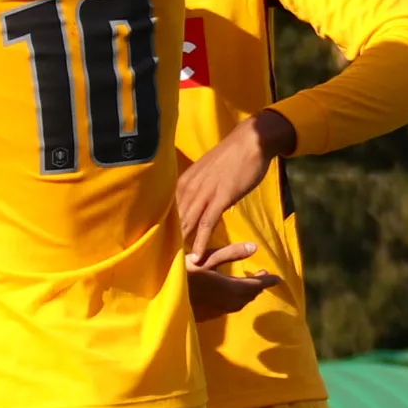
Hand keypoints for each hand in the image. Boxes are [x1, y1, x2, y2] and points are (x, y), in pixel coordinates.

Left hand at [176, 111, 295, 262]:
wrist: (251, 141)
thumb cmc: (232, 156)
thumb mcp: (208, 171)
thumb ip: (199, 186)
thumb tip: (196, 201)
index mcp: (185, 181)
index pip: (168, 209)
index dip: (162, 230)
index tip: (156, 248)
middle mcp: (190, 187)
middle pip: (174, 219)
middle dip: (167, 242)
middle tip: (161, 264)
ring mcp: (205, 193)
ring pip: (188, 223)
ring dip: (182, 245)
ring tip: (176, 266)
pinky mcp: (221, 198)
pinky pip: (207, 223)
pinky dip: (201, 241)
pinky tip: (198, 256)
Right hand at [187, 239, 277, 317]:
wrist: (158, 298)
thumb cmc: (181, 272)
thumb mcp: (206, 258)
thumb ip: (231, 253)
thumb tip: (254, 247)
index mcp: (230, 288)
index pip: (256, 286)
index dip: (267, 281)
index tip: (278, 278)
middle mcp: (227, 303)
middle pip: (248, 296)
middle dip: (256, 286)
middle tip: (261, 276)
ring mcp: (216, 312)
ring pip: (237, 304)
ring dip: (245, 294)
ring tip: (246, 284)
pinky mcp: (206, 317)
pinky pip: (226, 308)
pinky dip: (232, 300)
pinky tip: (225, 293)